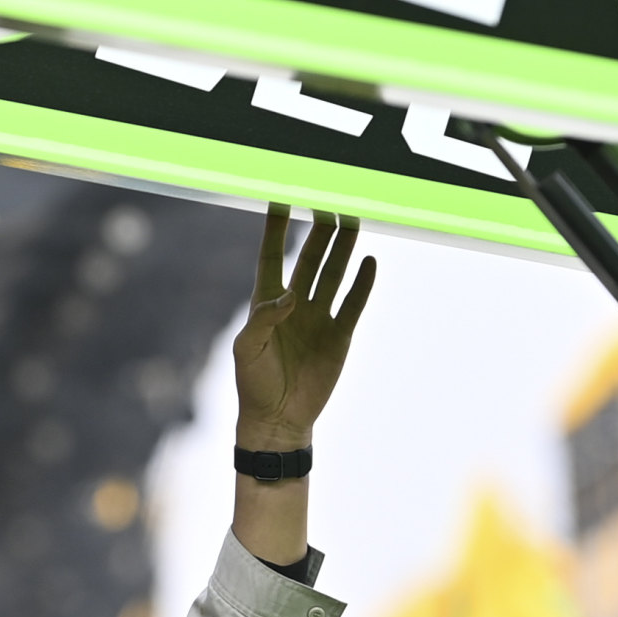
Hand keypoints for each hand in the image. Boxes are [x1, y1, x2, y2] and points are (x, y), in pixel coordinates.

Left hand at [233, 206, 373, 449]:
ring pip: (333, 273)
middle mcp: (294, 303)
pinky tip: (370, 261)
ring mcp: (319, 317)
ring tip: (353, 218)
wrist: (278, 419)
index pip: (272, 255)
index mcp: (266, 300)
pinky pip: (353, 304)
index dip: (277, 228)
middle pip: (310, 257)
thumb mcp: (248, 349)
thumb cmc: (253, 383)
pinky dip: (362, 284)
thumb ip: (264, 318)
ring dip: (343, 248)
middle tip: (329, 199)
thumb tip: (290, 295)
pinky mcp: (339, 335)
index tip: (281, 197)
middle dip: (319, 229)